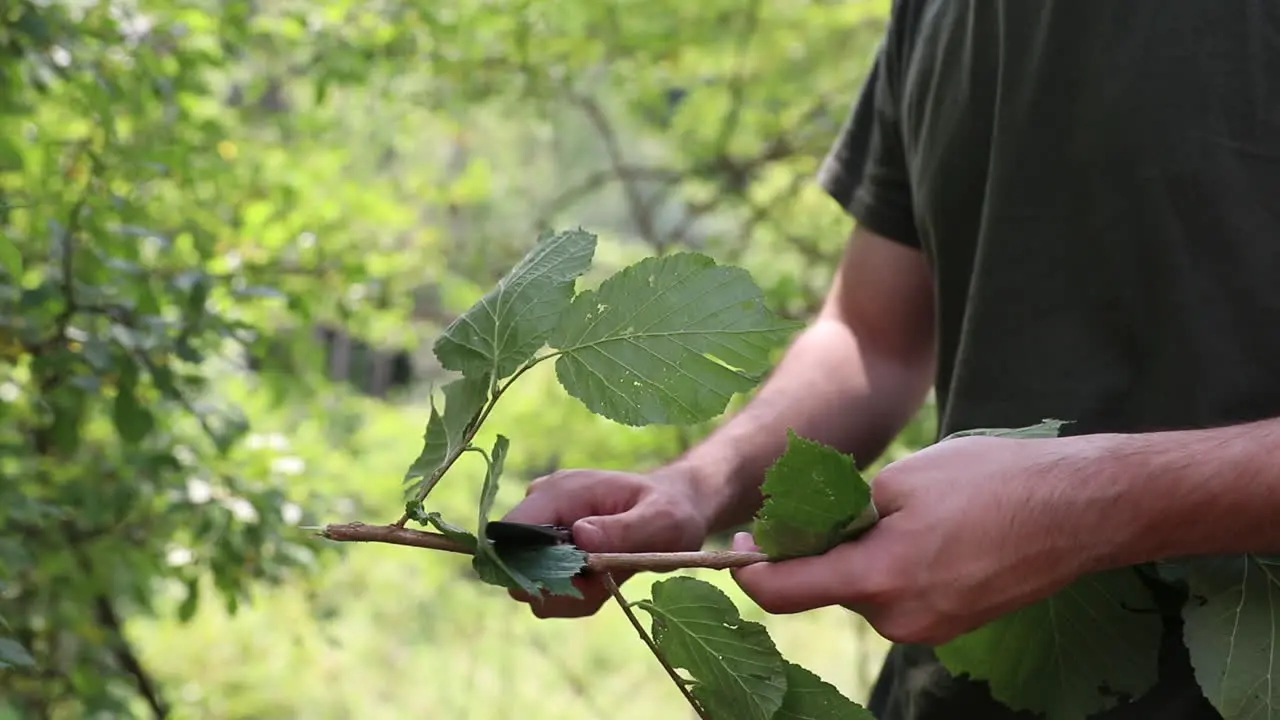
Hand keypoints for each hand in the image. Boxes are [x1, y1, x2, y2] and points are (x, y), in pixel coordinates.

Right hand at [501, 466, 708, 617]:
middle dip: (558, 587)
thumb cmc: (672, 509)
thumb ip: (624, 529)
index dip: (528, 567)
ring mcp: (547, 530)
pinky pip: (552, 589)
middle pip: (516, 566)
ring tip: (612, 578)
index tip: (573, 581)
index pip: (509, 531)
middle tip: (603, 581)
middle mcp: (544, 509)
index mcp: (561, 493)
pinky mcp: (555, 551)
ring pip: (534, 584)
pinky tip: (607, 581)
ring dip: (572, 594)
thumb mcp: (661, 520)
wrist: (679, 510)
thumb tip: (580, 535)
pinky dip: (578, 596)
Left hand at [731, 434, 1117, 644]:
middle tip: (840, 498)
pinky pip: (898, 597)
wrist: (1082, 509)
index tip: (736, 545)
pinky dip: (892, 567)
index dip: (749, 568)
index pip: (783, 591)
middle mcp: (900, 619)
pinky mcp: (952, 627)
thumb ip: (840, 512)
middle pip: (825, 588)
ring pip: (864, 591)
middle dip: (819, 548)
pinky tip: (930, 531)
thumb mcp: (901, 479)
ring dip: (861, 555)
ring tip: (906, 509)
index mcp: (880, 578)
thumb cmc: (993, 479)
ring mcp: (929, 629)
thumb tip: (804, 532)